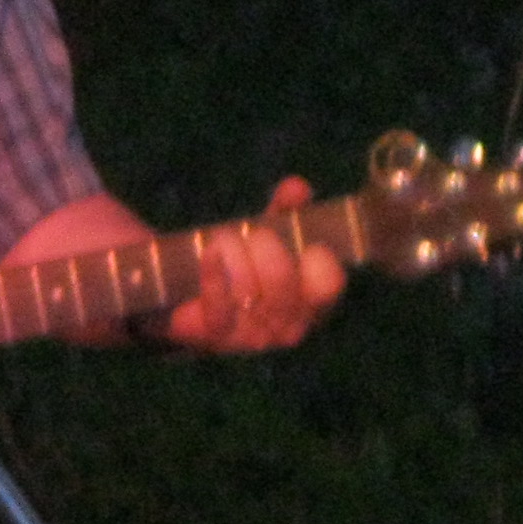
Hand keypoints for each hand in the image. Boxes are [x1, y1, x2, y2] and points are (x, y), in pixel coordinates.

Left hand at [184, 174, 346, 352]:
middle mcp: (289, 326)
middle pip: (282, 279)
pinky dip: (214, 271)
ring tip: (223, 241)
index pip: (329, 284)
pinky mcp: (219, 337)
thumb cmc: (244, 273)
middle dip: (264, 245)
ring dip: (233, 252)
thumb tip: (297, 187)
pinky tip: (210, 251)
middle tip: (252, 235)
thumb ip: (286, 212)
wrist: (193, 309)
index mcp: (312, 304)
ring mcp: (255, 336)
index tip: (302, 243)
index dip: (316, 257)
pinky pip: (219, 302)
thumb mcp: (269, 239)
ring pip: (249, 288)